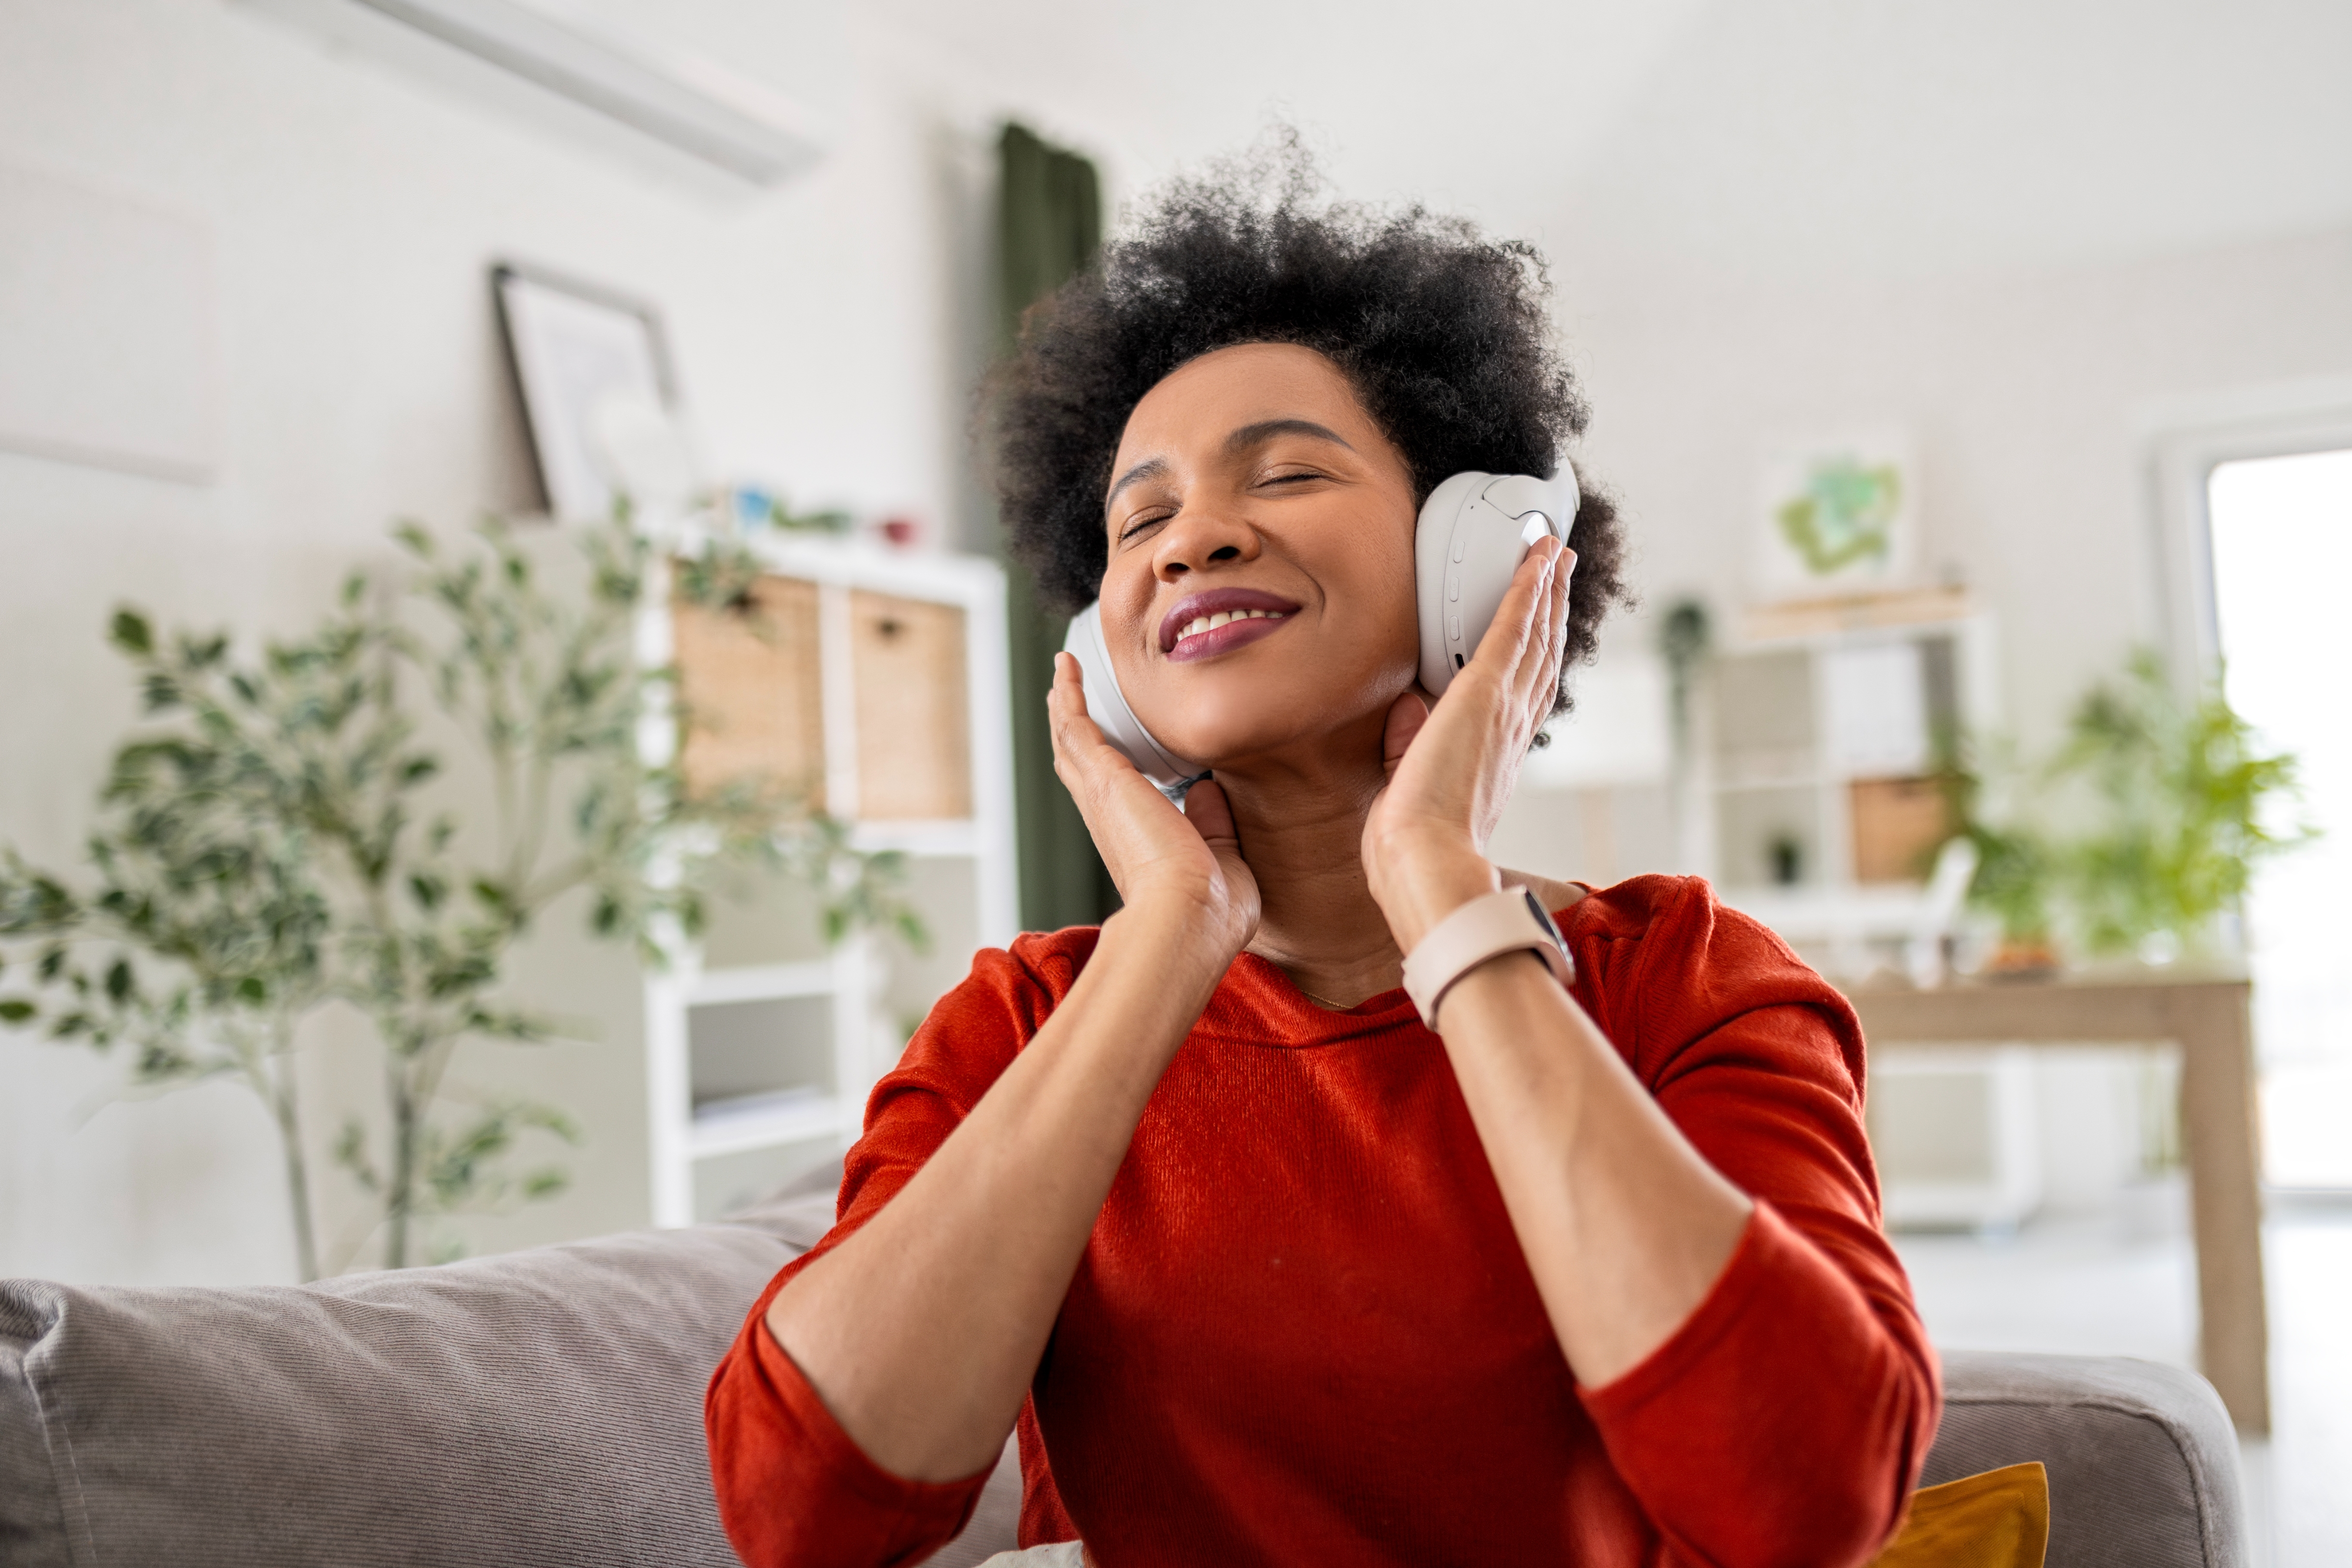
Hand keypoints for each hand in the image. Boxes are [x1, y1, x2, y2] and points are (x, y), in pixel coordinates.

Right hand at [1048, 652, 1259, 954]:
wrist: (1191, 916)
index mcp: (1135, 841)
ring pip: (1071, 740)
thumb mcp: (1223, 857)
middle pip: (1079, 764)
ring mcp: (1100, 795)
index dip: (1106, 769)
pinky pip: (1077, 724)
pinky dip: (1070, 694)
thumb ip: (1213, 823)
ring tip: (1063, 675)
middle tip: (1067, 699)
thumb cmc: (1211, 910)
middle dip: (1072, 730)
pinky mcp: (1103, 776)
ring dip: (1066, 705)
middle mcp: (1108, 818)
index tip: (1108, 749)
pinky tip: (1068, 668)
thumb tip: (1209, 791)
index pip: (1113, 798)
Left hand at [1362, 538, 1574, 950]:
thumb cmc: (1413, 843)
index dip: (1538, 655)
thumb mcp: (1406, 785)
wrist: (1423, 861)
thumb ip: (1409, 744)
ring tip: (1555, 552)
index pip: (1525, 693)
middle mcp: (1513, 728)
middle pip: (1542, 655)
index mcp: (1497, 755)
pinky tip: (1538, 557)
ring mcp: (1504, 707)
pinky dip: (1529, 588)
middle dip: (1553, 610)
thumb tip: (1405, 714)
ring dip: (1546, 588)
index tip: (1544, 625)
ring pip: (1536, 634)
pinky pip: (1514, 625)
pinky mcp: (1486, 691)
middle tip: (1562, 571)